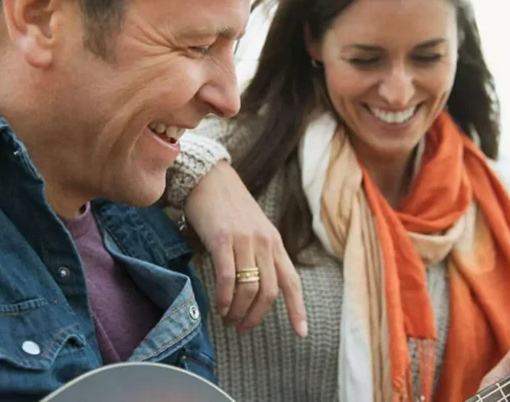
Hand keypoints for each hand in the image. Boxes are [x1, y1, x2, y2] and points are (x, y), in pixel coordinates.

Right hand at [184, 161, 307, 336]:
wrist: (208, 177)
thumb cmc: (228, 206)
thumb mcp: (253, 228)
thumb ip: (259, 253)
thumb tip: (254, 288)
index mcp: (275, 241)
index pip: (292, 281)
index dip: (298, 309)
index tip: (301, 332)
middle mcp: (265, 242)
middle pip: (269, 291)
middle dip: (256, 316)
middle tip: (243, 328)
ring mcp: (244, 240)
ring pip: (249, 288)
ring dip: (239, 311)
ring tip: (228, 319)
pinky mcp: (223, 239)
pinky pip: (227, 277)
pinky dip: (224, 297)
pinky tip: (220, 306)